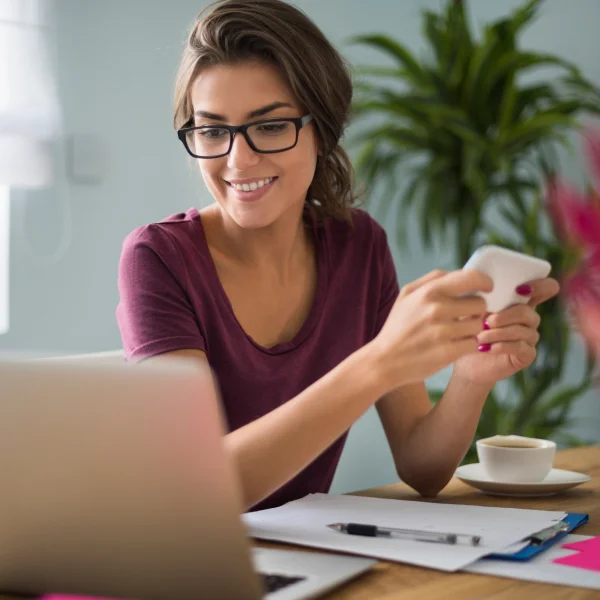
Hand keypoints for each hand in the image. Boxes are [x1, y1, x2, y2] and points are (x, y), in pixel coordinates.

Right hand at [370, 269, 492, 388]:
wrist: (384, 360)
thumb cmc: (398, 326)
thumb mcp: (406, 295)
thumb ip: (431, 280)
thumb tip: (459, 274)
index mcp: (428, 292)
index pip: (470, 278)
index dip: (484, 281)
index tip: (487, 288)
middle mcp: (437, 309)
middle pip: (480, 304)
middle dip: (476, 310)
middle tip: (465, 317)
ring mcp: (443, 332)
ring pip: (478, 325)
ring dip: (472, 329)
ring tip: (457, 333)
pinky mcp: (448, 352)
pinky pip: (473, 344)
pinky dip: (467, 345)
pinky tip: (454, 345)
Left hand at [453, 278, 559, 382]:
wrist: (465, 360)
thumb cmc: (468, 331)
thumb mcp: (471, 311)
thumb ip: (480, 297)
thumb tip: (481, 286)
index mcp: (519, 302)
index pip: (546, 289)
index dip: (542, 285)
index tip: (520, 289)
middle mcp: (529, 319)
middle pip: (528, 312)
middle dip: (505, 316)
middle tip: (486, 322)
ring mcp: (530, 337)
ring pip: (522, 331)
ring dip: (498, 333)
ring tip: (479, 338)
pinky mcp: (527, 355)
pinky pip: (519, 347)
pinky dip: (501, 346)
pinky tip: (487, 348)